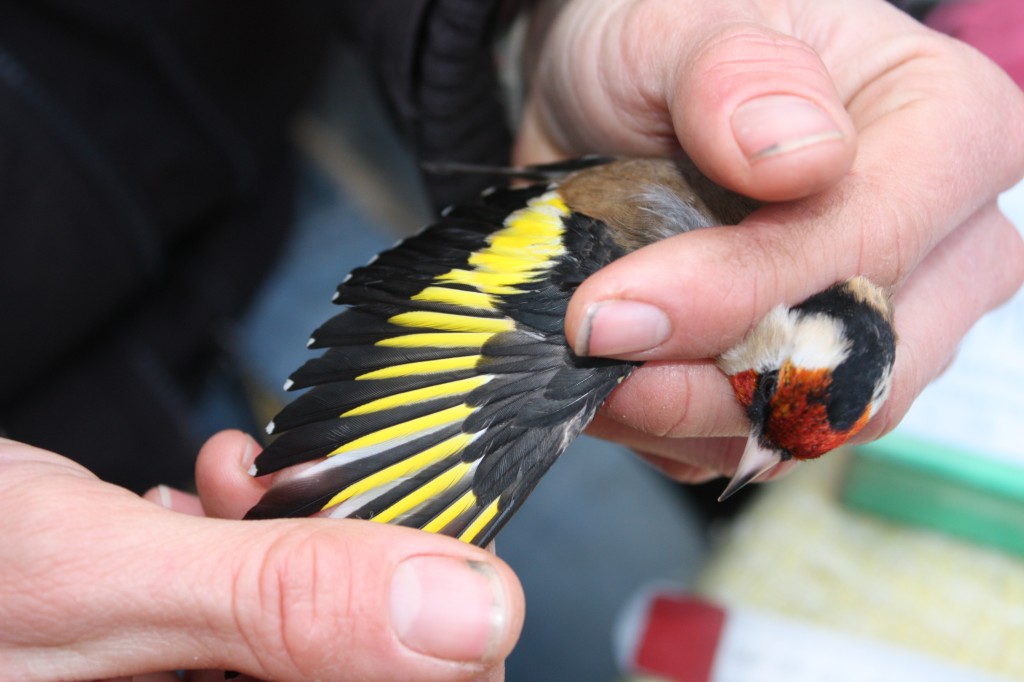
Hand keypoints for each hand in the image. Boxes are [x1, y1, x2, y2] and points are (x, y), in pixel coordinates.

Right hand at [0, 432, 522, 680]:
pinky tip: (202, 494)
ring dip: (290, 537)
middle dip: (345, 568)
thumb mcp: (106, 584)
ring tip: (230, 486)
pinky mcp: (173, 653)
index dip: (438, 652)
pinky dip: (244, 535)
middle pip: (353, 665)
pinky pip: (253, 604)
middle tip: (301, 499)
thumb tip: (477, 613)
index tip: (425, 551)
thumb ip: (290, 602)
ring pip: (306, 624)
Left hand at [515, 0, 1023, 482]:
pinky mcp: (822, 377)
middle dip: (705, 380)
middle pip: (858, 366)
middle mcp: (945, 245)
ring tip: (588, 357)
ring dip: (677, 413)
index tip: (607, 314)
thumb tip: (798, 159)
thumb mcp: (677, 25)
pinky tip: (617, 376)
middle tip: (587, 347)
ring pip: (808, 426)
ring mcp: (890, 325)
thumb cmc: (665, 41)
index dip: (737, 296)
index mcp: (950, 132)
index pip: (869, 247)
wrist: (622, 97)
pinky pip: (757, 445)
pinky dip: (672, 429)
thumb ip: (734, 75)